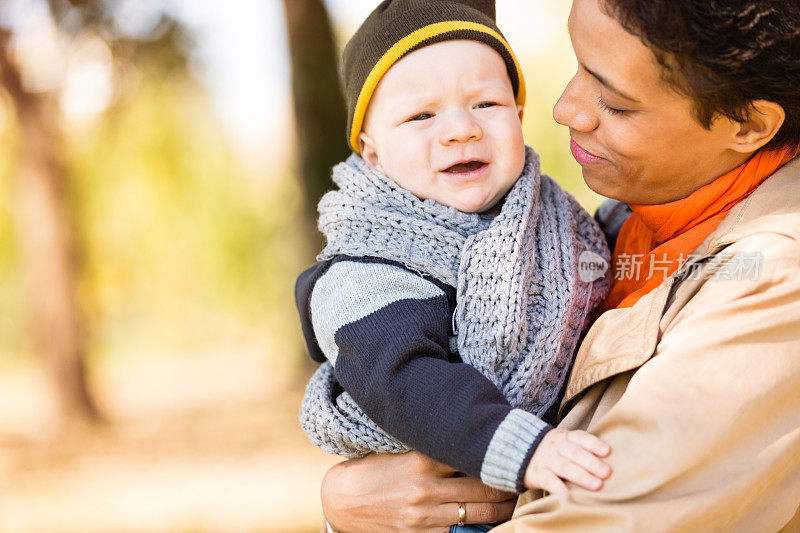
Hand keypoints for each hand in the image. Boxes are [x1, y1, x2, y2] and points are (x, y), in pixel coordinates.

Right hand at [321, 451, 516, 531]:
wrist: (340, 501)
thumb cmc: (373, 470)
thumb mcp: (401, 451)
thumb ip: (434, 449)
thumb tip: (470, 442)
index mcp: (422, 460)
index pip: (472, 457)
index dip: (497, 458)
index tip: (516, 454)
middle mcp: (425, 490)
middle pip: (484, 490)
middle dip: (509, 488)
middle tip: (526, 481)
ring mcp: (423, 517)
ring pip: (479, 515)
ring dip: (502, 510)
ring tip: (517, 503)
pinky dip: (476, 527)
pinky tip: (490, 523)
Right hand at [523, 429, 611, 493]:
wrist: (518, 451)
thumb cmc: (553, 450)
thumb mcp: (564, 442)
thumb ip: (581, 447)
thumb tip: (610, 457)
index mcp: (565, 437)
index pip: (580, 437)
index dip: (594, 444)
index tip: (607, 451)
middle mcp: (556, 446)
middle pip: (575, 453)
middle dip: (592, 463)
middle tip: (607, 473)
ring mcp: (546, 459)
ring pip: (564, 466)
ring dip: (581, 476)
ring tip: (596, 485)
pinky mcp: (537, 473)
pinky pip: (548, 480)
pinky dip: (558, 487)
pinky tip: (568, 494)